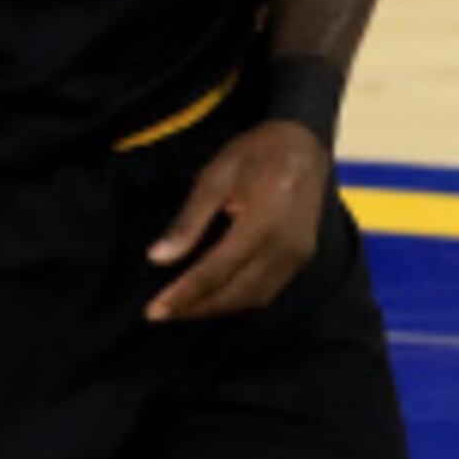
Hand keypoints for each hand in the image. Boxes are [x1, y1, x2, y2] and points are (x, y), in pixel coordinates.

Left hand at [147, 120, 329, 320]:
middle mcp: (285, 247)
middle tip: (161, 314)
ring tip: (183, 309)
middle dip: (196, 308)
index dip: (183, 294)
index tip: (154, 310)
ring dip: (216, 309)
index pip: (216, 271)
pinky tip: (214, 297)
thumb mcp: (214, 177)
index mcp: (262, 224)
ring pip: (253, 298)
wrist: (304, 144)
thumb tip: (159, 258)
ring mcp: (297, 256)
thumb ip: (189, 221)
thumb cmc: (256, 154)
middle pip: (235, 293)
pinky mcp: (301, 258)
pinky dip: (238, 300)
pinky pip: (267, 291)